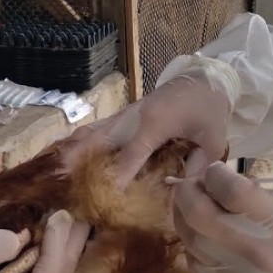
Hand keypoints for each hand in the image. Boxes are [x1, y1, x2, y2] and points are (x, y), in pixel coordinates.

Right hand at [63, 56, 235, 186]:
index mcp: (155, 123)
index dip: (118, 175)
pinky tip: (69, 151)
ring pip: (96, 131)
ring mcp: (127, 114)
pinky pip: (100, 127)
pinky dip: (84, 140)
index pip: (131, 154)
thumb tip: (181, 191)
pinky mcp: (126, 114)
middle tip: (62, 176)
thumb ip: (199, 166)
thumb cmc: (209, 108)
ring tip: (57, 166)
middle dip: (81, 156)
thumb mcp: (214, 139)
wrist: (204, 78)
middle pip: (101, 138)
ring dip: (76, 147)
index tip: (105, 194)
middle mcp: (134, 117)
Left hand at [172, 162, 272, 272]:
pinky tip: (202, 237)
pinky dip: (194, 245)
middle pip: (199, 214)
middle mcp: (253, 252)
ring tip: (192, 208)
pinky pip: (195, 263)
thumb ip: (256, 194)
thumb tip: (219, 182)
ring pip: (190, 239)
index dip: (214, 174)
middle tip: (190, 184)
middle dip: (187, 192)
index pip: (231, 190)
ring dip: (185, 217)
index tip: (214, 170)